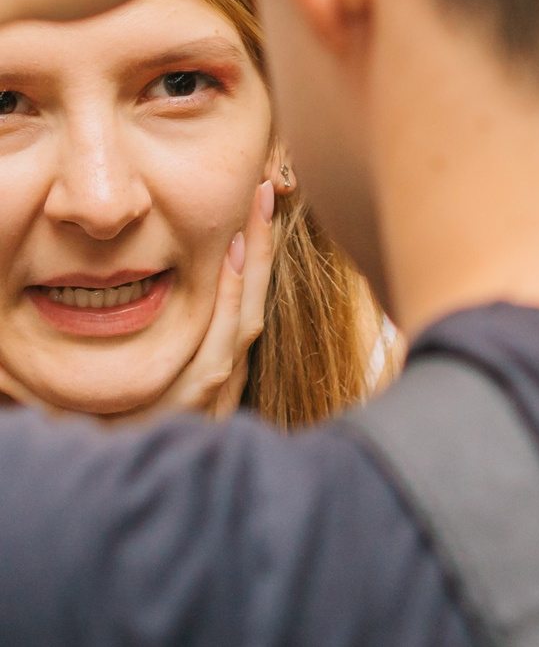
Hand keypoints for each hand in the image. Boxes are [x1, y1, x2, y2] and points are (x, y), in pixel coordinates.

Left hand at [109, 179, 277, 423]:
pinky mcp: (197, 400)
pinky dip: (232, 304)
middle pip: (254, 305)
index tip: (254, 212)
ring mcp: (214, 389)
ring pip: (245, 320)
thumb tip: (181, 312)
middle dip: (262, 249)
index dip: (255, 259)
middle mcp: (223, 378)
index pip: (245, 306)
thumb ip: (181, 365)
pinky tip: (232, 267)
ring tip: (250, 221)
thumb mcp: (158, 399)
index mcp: (217, 374)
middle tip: (263, 195)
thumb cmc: (133, 441)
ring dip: (252, 266)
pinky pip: (220, 346)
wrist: (125, 493)